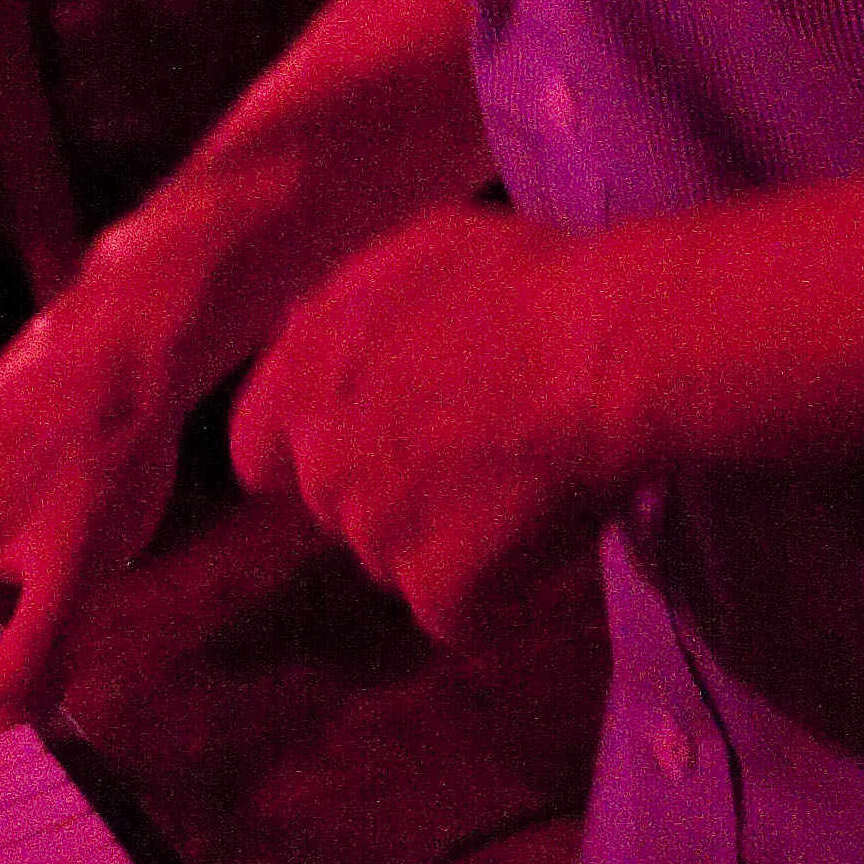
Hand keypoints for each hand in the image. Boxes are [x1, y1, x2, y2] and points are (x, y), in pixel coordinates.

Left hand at [229, 202, 640, 646]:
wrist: (606, 354)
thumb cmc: (525, 285)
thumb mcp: (415, 254)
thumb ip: (348, 313)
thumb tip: (320, 339)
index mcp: (305, 376)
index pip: (258, 452)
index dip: (309, 450)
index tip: (368, 442)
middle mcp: (325, 460)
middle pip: (342, 505)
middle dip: (396, 487)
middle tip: (476, 448)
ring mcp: (377, 534)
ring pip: (401, 557)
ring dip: (450, 538)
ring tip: (521, 481)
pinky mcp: (439, 591)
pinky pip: (461, 609)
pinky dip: (500, 588)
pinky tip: (542, 530)